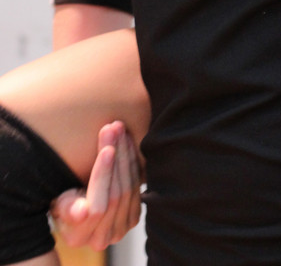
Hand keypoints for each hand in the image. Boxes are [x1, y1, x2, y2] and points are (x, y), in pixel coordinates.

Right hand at [51, 121, 142, 250]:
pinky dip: (134, 160)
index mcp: (80, 236)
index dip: (103, 177)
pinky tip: (128, 140)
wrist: (78, 206)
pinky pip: (138, 184)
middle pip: (117, 193)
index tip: (107, 149)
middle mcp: (104, 237)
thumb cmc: (63, 200)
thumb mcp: (58, 202)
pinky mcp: (133, 216)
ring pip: (130, 187)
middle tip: (114, 127)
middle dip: (117, 156)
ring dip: (127, 153)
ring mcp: (122, 227)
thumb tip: (81, 212)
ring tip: (120, 128)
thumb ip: (67, 207)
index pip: (97, 206)